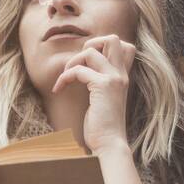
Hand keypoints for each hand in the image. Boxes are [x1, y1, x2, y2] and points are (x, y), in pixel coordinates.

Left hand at [51, 33, 135, 155]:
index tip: (88, 64)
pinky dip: (64, 77)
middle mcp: (121, 74)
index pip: (124, 46)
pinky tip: (59, 89)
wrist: (109, 145)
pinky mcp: (103, 86)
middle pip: (112, 38)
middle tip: (78, 65)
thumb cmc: (102, 128)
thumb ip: (99, 85)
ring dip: (72, 61)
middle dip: (90, 45)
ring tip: (65, 79)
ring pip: (91, 50)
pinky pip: (78, 70)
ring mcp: (114, 78)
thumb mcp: (103, 100)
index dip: (103, 47)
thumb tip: (83, 73)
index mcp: (123, 77)